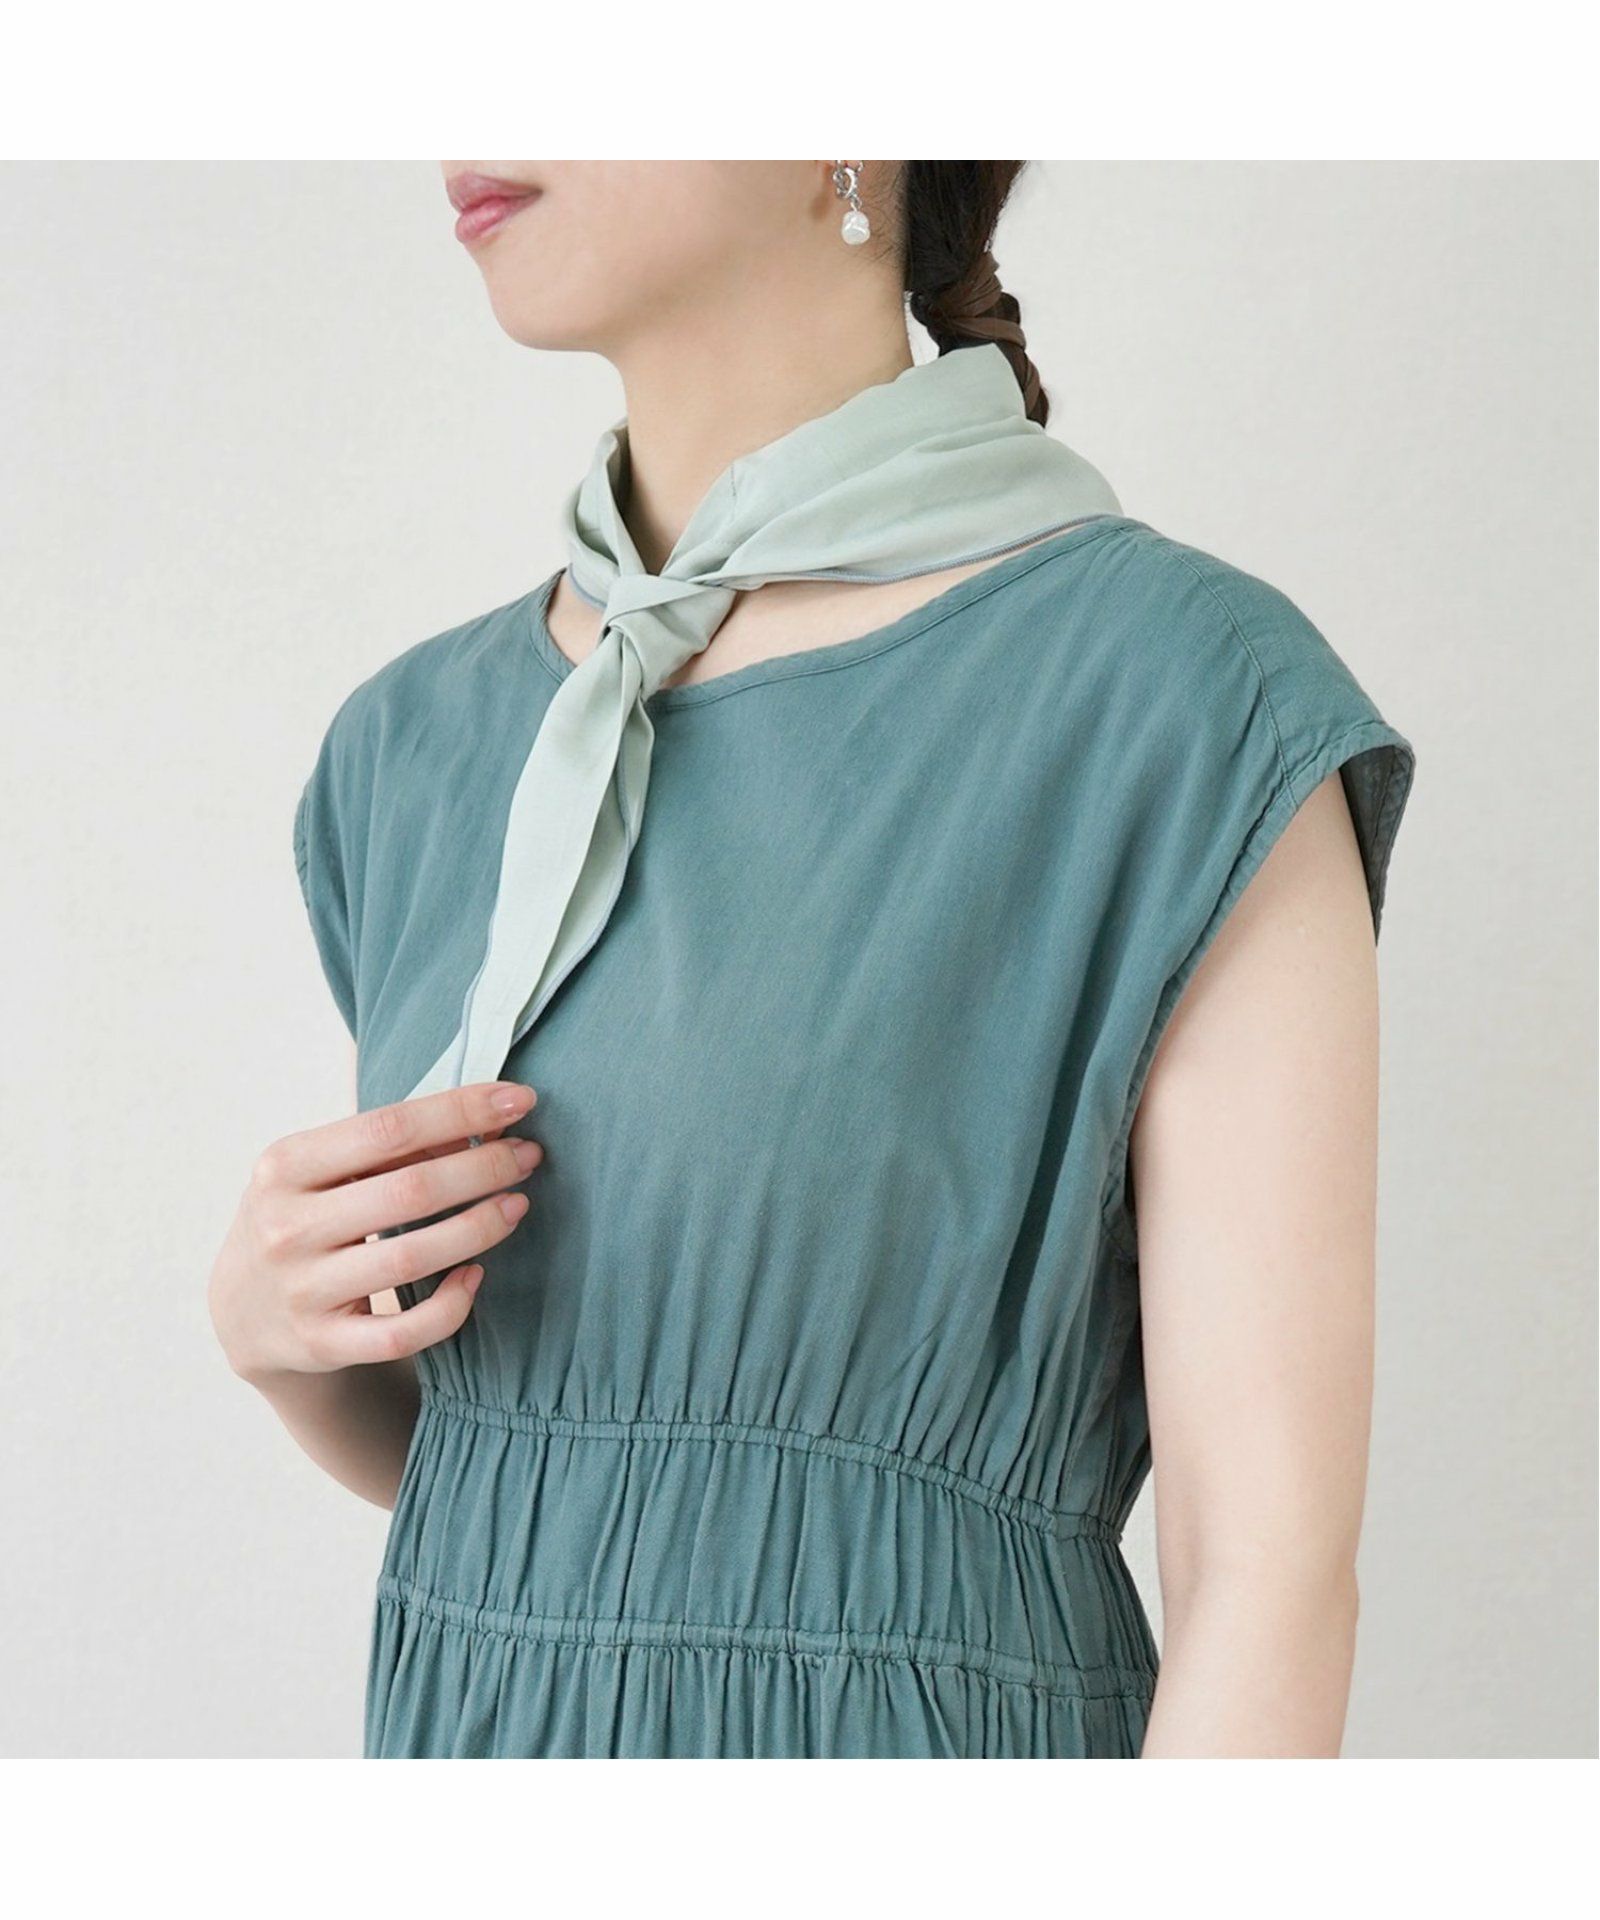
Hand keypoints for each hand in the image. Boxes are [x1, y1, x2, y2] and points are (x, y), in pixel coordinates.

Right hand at [208, 1080, 542, 1386]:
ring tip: (517, 1205)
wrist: (244, 1311)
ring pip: (413, 1258)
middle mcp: (287, 1227)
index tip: (522, 1099)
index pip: (389, 1128)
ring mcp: (303, 1291)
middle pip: (410, 1191)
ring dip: (480, 1227)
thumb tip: (491, 1116)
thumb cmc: (304, 1217)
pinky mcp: (322, 1344)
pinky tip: (476, 1275)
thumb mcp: (325, 1171)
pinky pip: (404, 1331)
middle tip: (528, 1155)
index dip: (462, 1111)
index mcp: (285, 1166)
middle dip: (484, 1168)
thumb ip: (397, 1144)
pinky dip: (451, 1305)